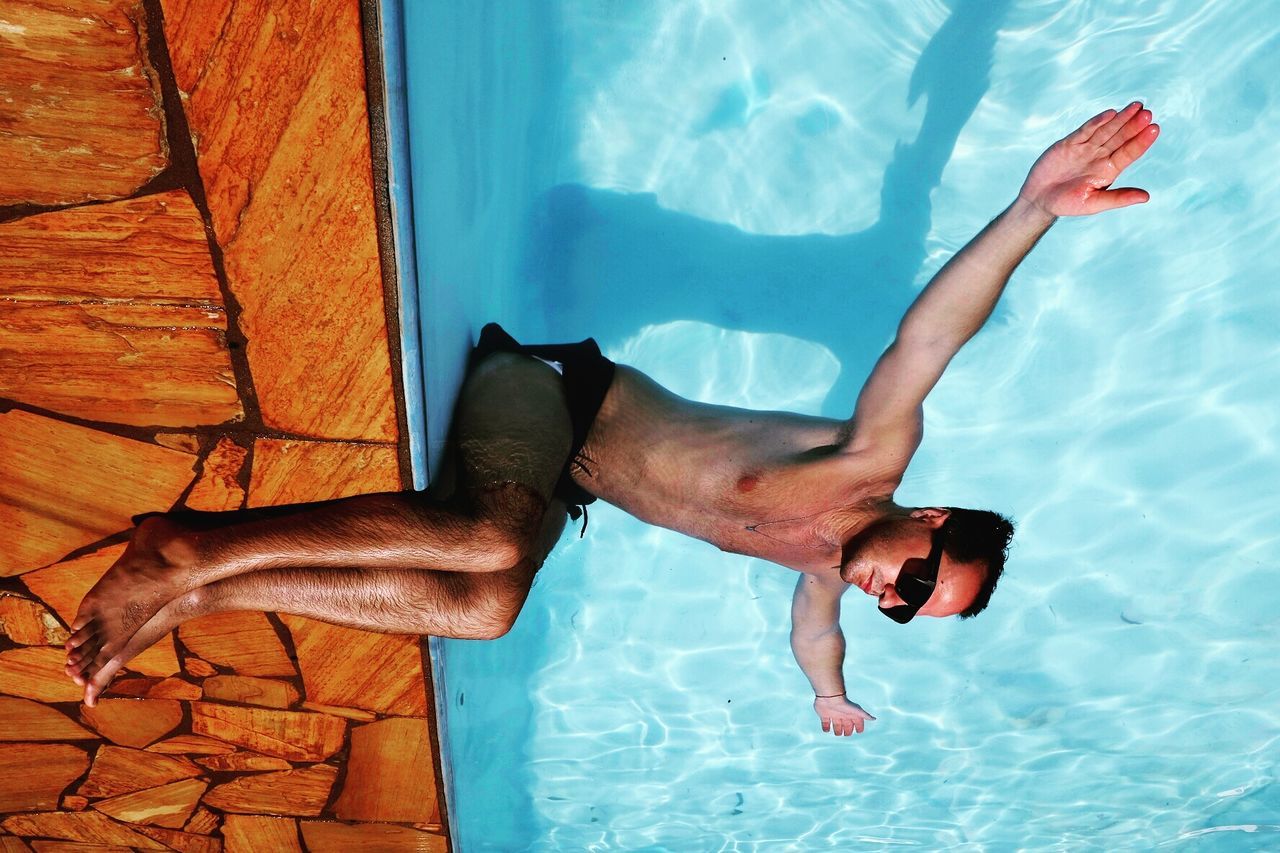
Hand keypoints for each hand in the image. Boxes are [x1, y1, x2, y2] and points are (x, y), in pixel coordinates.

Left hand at [814, 695, 875, 735]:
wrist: (830, 697)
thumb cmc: (844, 704)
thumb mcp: (856, 710)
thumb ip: (865, 715)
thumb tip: (874, 719)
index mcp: (851, 715)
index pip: (857, 723)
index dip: (859, 727)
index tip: (859, 731)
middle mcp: (843, 715)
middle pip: (847, 726)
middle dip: (847, 731)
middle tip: (846, 734)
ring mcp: (833, 715)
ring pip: (836, 726)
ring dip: (837, 731)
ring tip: (837, 732)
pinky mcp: (824, 715)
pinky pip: (825, 724)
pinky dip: (825, 728)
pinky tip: (826, 729)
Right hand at [1018, 101, 1159, 216]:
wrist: (1038, 199)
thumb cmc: (1067, 204)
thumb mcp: (1093, 204)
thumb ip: (1118, 198)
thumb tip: (1146, 197)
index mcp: (1108, 171)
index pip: (1129, 153)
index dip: (1141, 141)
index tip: (1154, 129)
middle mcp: (1100, 156)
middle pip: (1120, 138)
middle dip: (1133, 125)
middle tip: (1147, 113)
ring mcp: (1085, 148)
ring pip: (1106, 130)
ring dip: (1121, 118)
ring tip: (1136, 106)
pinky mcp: (1070, 143)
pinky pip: (1086, 130)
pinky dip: (1097, 122)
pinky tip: (1110, 114)